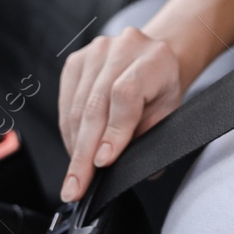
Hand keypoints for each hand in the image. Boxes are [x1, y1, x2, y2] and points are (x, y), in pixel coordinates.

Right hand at [57, 27, 183, 200]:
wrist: (153, 61)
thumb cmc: (161, 90)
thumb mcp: (168, 114)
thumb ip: (149, 139)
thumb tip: (126, 171)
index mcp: (155, 58)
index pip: (126, 94)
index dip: (113, 131)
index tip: (103, 162)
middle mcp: (124, 47)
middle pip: (96, 104)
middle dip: (85, 152)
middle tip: (78, 185)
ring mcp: (96, 51)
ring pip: (77, 107)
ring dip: (75, 146)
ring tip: (76, 175)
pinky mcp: (76, 61)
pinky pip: (65, 103)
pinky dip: (69, 132)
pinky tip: (75, 150)